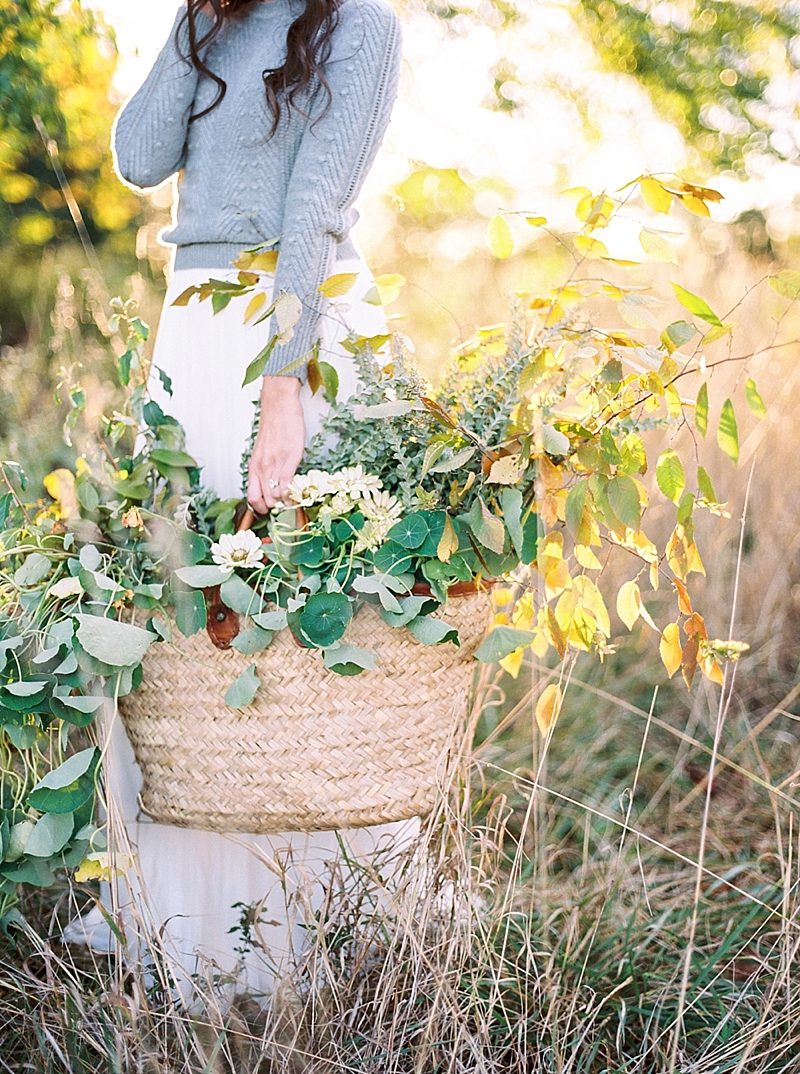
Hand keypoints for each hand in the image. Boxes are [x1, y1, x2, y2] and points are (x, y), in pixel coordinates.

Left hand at [247, 376, 304, 513]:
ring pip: (276, 497)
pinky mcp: (289, 459)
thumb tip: (272, 485)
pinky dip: (292, 495)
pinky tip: (296, 497)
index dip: (261, 509)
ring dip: (285, 504)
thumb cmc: (274, 427)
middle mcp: (261, 468)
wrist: (279, 406)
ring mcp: (274, 464)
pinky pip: (287, 485)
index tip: (271, 512)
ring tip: (293, 504)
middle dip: (276, 510)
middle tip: (286, 510)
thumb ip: (266, 468)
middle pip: (265, 501)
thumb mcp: (263, 451)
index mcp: (254, 467)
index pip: (252, 498)